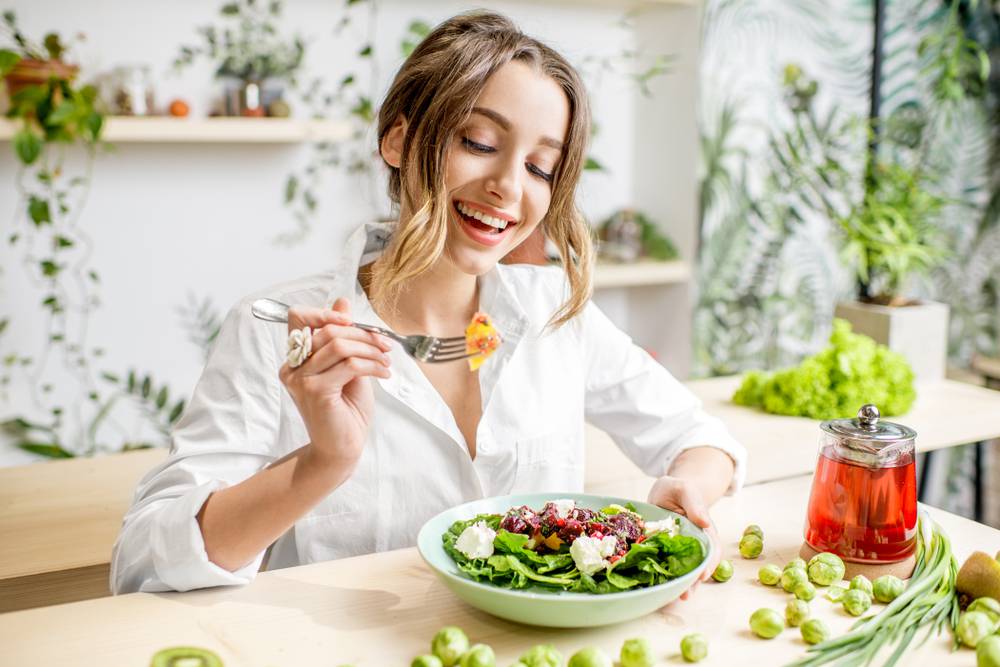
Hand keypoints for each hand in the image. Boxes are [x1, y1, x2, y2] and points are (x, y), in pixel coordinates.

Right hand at [279, 298, 391, 471]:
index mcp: (296, 358)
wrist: (342, 448)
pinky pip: (349, 365)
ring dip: (370, 349)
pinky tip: (384, 373)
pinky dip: (372, 365)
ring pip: (339, 345)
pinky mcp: (315, 392)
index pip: (298, 317)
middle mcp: (292, 367)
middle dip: (363, 333)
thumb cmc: (345, 409)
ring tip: (386, 359)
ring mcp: (301, 380)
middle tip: (385, 344)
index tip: (350, 320)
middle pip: (327, 330)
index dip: (324, 311)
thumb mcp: (348, 366)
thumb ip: (343, 337)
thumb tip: (343, 301)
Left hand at [647, 475, 721, 600]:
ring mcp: (679, 550)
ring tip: (675, 597)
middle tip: (685, 594)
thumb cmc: (678, 489)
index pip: (711, 550)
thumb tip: (704, 522)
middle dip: (693, 581)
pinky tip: (659, 587)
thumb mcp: (685, 490)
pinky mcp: (664, 552)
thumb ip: (694, 504)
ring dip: (681, 584)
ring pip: (684, 570)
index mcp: (704, 530)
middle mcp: (694, 544)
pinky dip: (665, 577)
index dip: (708, 564)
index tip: (701, 575)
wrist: (666, 491)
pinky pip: (666, 566)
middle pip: (698, 565)